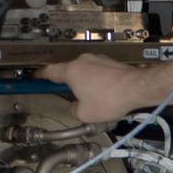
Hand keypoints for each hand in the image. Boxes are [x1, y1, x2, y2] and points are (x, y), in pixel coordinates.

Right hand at [34, 54, 151, 123]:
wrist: (137, 88)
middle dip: (68, 85)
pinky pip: (98, 72)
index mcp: (71, 71)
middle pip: (68, 72)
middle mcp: (83, 60)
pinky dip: (97, 82)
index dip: (40, 76)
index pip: (49, 72)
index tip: (35, 78)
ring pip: (84, 72)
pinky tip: (105, 94)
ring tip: (93, 99)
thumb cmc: (110, 99)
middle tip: (68, 95)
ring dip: (84, 84)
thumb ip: (73, 109)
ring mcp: (98, 59)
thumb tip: (74, 106)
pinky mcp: (110, 63)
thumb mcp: (84, 114)